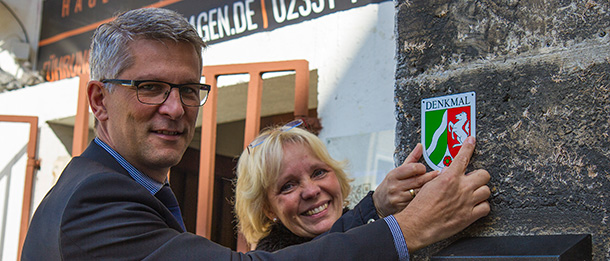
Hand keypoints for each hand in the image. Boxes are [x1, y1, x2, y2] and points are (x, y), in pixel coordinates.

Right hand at [373, 144, 437, 216]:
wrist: (379, 203)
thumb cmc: (390, 185)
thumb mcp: (397, 171)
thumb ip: (411, 159)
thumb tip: (420, 146)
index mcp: (394, 175)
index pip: (413, 168)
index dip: (422, 168)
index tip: (425, 169)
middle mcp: (395, 186)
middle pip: (419, 180)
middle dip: (431, 177)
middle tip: (439, 174)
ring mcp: (399, 198)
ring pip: (420, 192)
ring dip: (430, 188)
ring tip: (437, 185)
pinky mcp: (403, 207)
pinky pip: (418, 202)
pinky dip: (425, 198)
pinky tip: (430, 196)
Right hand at [395, 136, 490, 251]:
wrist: (419, 224)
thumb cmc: (420, 206)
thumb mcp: (428, 185)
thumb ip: (442, 177)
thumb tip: (449, 170)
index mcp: (449, 178)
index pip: (463, 157)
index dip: (469, 146)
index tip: (472, 140)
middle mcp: (461, 188)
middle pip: (484, 174)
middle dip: (479, 175)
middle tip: (473, 178)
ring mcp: (468, 202)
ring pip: (487, 190)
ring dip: (481, 191)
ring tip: (473, 193)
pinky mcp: (470, 216)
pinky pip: (486, 207)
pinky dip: (482, 206)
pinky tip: (475, 205)